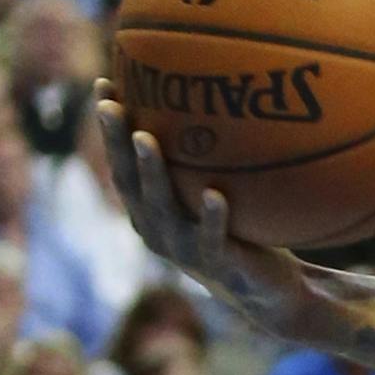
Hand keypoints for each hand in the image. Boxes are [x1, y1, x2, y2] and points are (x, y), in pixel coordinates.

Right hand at [94, 84, 312, 334]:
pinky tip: (215, 194)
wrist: (270, 289)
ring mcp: (186, 249)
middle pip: (129, 182)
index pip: (124, 163)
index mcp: (152, 210)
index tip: (105, 84)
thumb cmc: (244, 228)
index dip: (112, 128)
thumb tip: (228, 91)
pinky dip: (212, 216)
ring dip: (153, 173)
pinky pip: (214, 238)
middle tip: (110, 105)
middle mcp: (158, 228)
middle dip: (116, 143)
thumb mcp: (225, 186)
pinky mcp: (220, 264)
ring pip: (162, 209)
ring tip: (147, 139)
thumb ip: (217, 154)